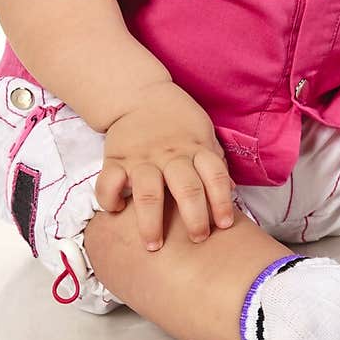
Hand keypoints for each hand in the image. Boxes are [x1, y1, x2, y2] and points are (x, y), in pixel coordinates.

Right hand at [95, 82, 235, 249]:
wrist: (139, 94)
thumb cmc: (178, 119)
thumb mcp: (204, 133)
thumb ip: (214, 161)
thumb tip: (231, 191)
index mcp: (196, 148)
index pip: (215, 176)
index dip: (222, 201)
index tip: (225, 225)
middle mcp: (170, 155)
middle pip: (186, 189)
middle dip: (194, 218)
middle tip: (197, 240)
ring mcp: (141, 158)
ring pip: (148, 193)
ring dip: (150, 222)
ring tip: (154, 246)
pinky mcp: (115, 159)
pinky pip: (108, 182)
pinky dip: (109, 199)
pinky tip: (116, 211)